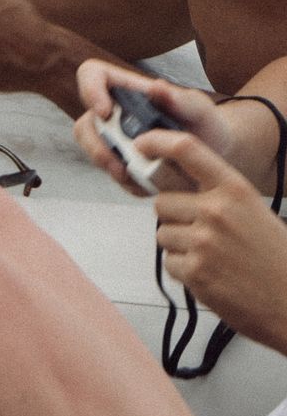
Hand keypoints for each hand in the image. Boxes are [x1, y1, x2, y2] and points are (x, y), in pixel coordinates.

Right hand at [72, 59, 234, 192]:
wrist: (216, 155)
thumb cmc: (205, 123)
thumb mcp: (200, 108)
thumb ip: (181, 98)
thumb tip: (156, 87)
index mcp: (128, 90)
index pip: (93, 75)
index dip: (89, 89)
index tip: (104, 111)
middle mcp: (115, 114)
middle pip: (85, 122)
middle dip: (95, 144)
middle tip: (116, 162)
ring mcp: (117, 141)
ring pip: (93, 151)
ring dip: (108, 166)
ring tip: (133, 177)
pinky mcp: (124, 165)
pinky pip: (115, 176)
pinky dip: (129, 183)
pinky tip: (150, 185)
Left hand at [149, 132, 286, 352]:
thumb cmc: (276, 258)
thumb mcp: (253, 210)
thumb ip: (216, 194)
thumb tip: (173, 186)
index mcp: (234, 189)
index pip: (186, 149)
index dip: (156, 142)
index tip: (142, 145)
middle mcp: (216, 211)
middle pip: (162, 201)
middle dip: (174, 217)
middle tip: (200, 232)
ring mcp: (203, 242)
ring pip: (163, 233)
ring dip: (179, 245)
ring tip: (212, 256)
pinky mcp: (195, 272)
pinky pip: (169, 262)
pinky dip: (184, 270)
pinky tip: (211, 274)